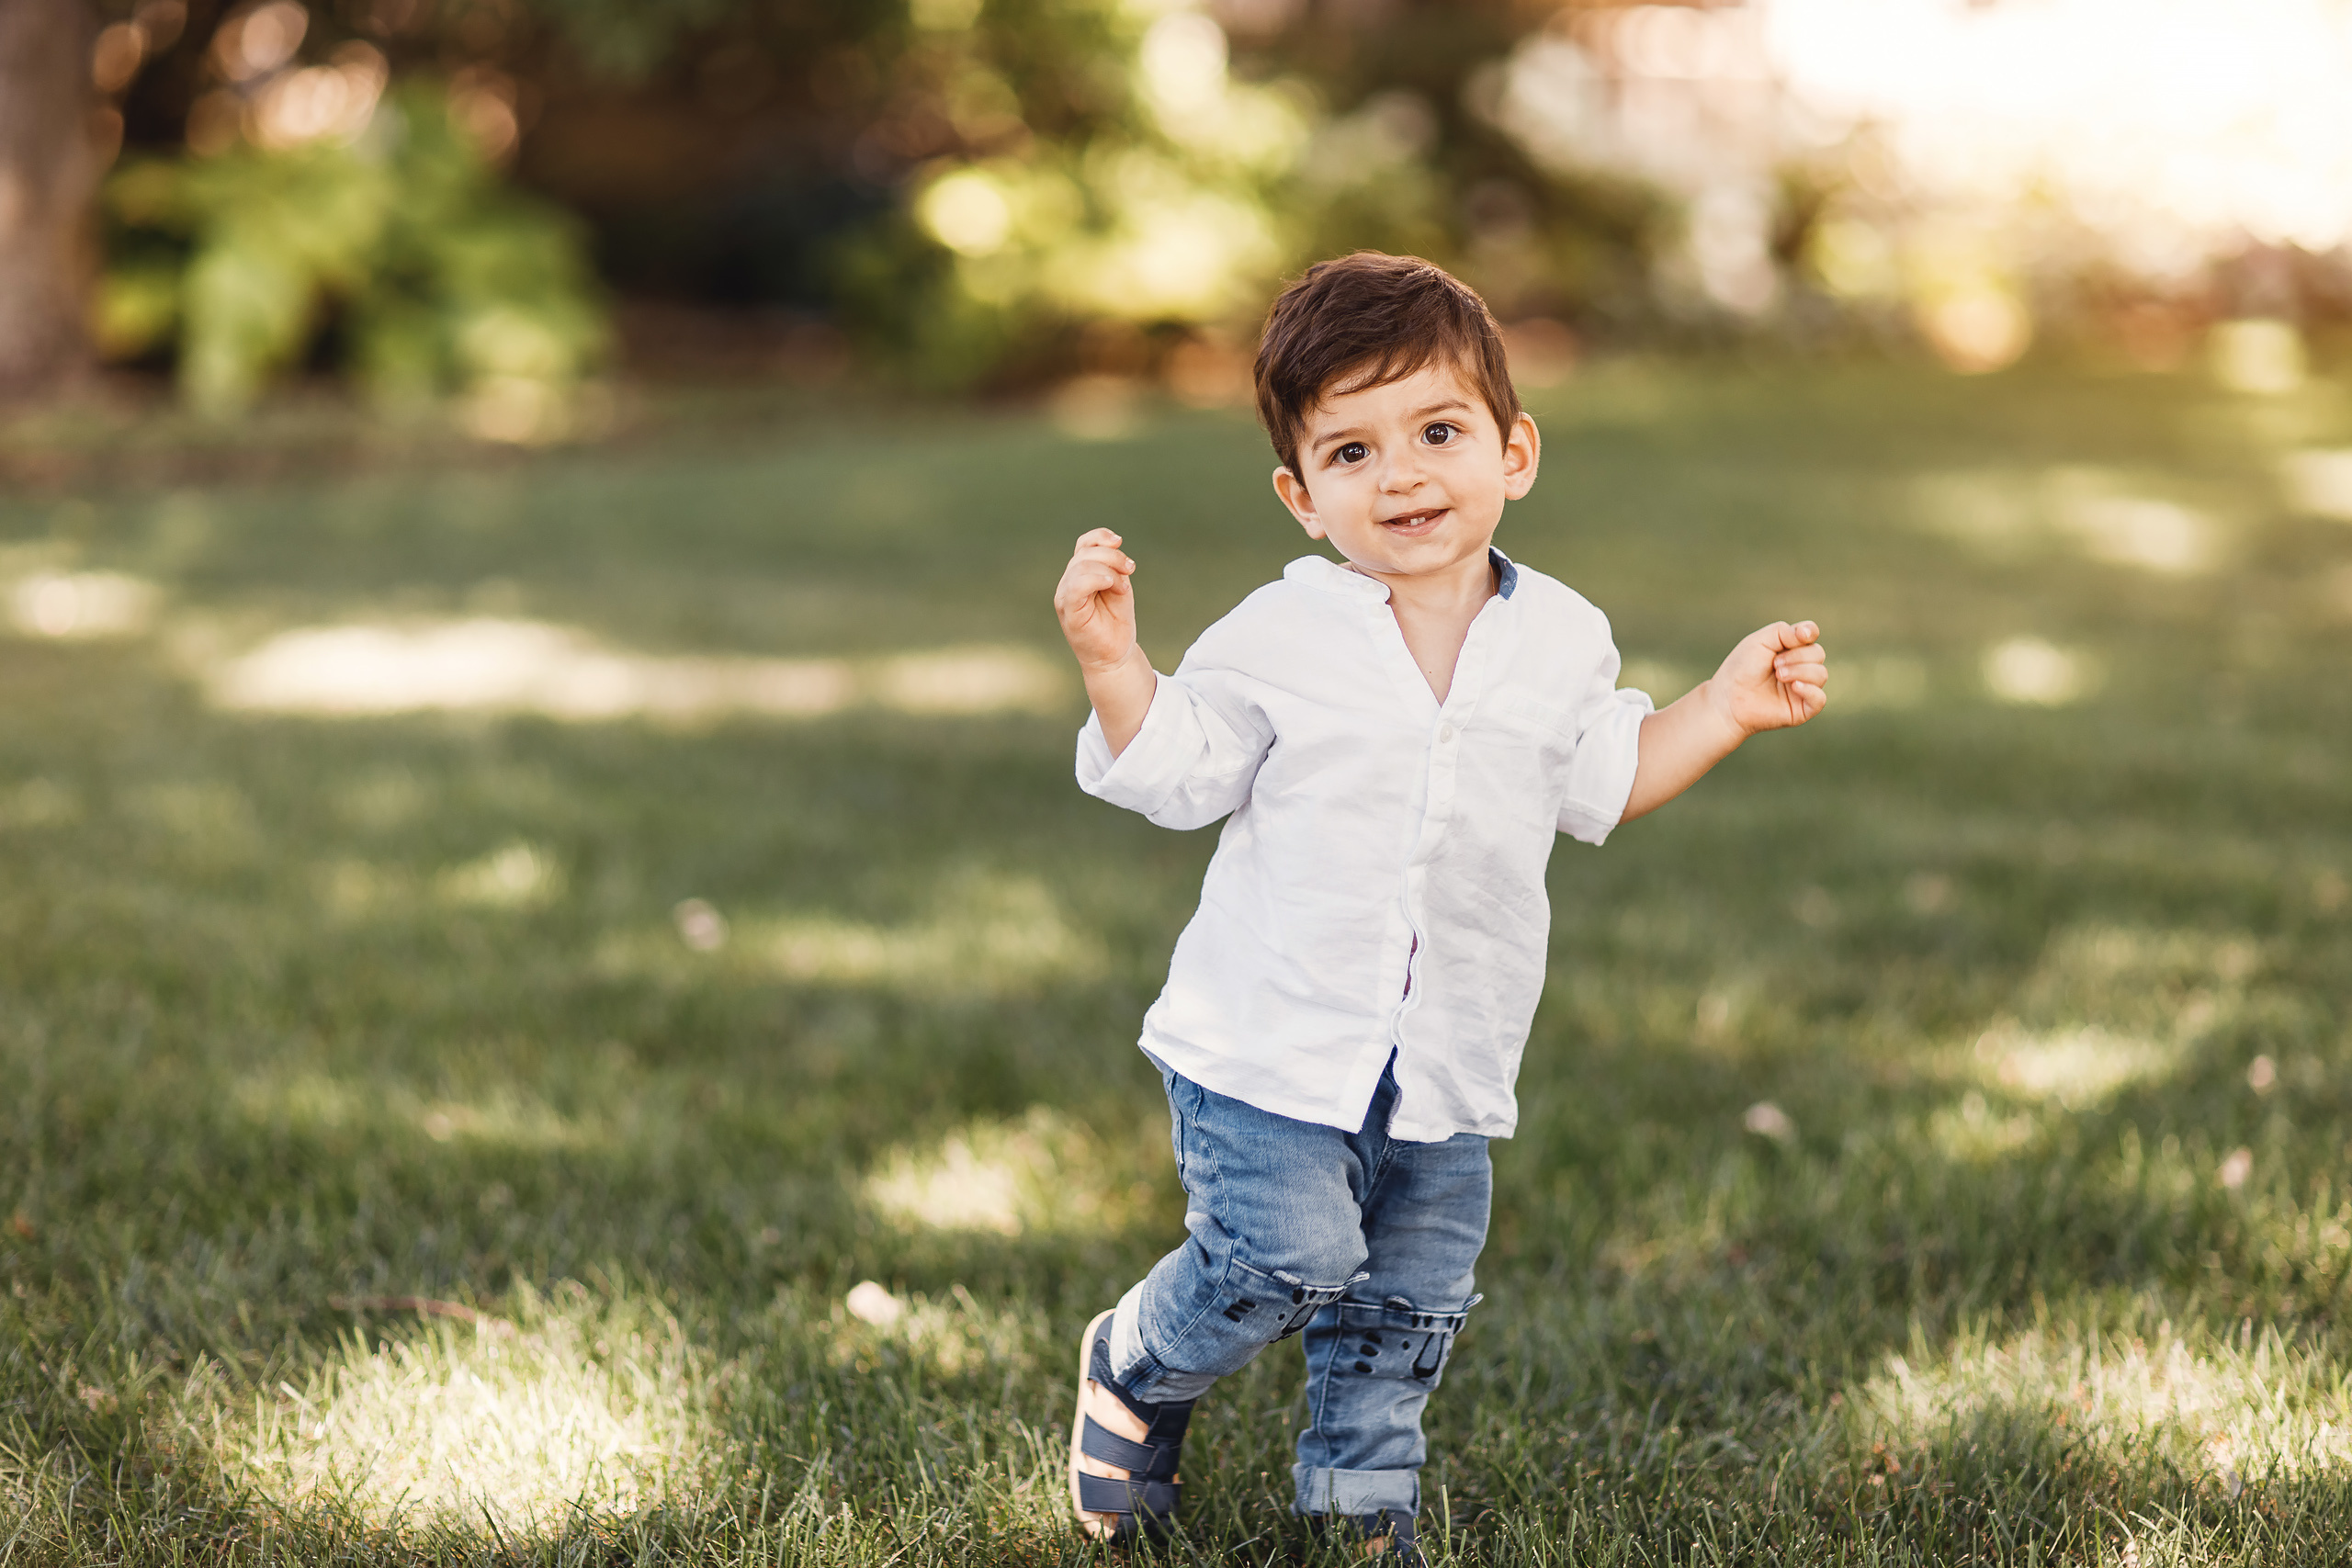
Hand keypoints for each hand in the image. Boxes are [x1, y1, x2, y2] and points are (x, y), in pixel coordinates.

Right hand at [1054, 527, 1138, 672]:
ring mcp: (1065, 596)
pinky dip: (1095, 578)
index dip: (1100, 537)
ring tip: (1122, 588)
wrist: (1114, 656)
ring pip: (1081, 566)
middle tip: (1130, 569)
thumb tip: (1113, 544)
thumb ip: (1114, 567)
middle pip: (1085, 553)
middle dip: (1112, 556)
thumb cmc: (1116, 622)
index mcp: (1080, 575)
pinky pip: (1075, 585)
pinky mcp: (1068, 610)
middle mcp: (1068, 583)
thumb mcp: (1119, 587)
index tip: (1120, 541)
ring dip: (1109, 570)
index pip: (1084, 545)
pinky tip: (1110, 584)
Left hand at [1704, 620, 1826, 735]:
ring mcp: (1802, 688)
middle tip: (1774, 664)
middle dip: (1797, 656)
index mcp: (1790, 649)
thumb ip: (1785, 632)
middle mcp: (1800, 667)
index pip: (1811, 635)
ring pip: (1821, 674)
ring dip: (1800, 671)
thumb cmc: (1741, 669)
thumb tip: (1809, 633)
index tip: (1800, 635)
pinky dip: (1810, 690)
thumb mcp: (1760, 641)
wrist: (1729, 699)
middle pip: (1818, 653)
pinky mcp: (1802, 709)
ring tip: (1778, 676)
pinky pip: (1820, 698)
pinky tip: (1794, 687)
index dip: (1809, 633)